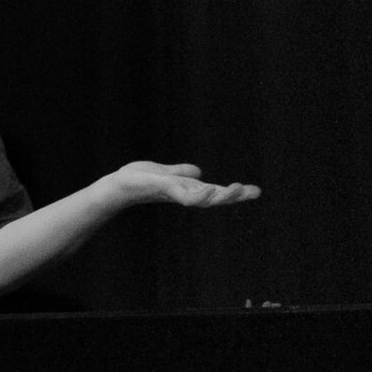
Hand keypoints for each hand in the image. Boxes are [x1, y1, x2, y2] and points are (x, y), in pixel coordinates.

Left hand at [109, 161, 260, 208]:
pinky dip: (196, 194)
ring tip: (234, 189)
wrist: (116, 187)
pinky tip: (207, 189)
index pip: (215, 191)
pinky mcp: (161, 188)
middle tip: (254, 192)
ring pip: (201, 198)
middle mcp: (183, 193)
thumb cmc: (137, 181)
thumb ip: (181, 173)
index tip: (256, 191)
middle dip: (233, 196)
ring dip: (218, 195)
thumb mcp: (164, 174)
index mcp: (187, 189)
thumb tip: (198, 173)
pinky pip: (182, 194)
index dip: (234, 193)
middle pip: (213, 197)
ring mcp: (173, 192)